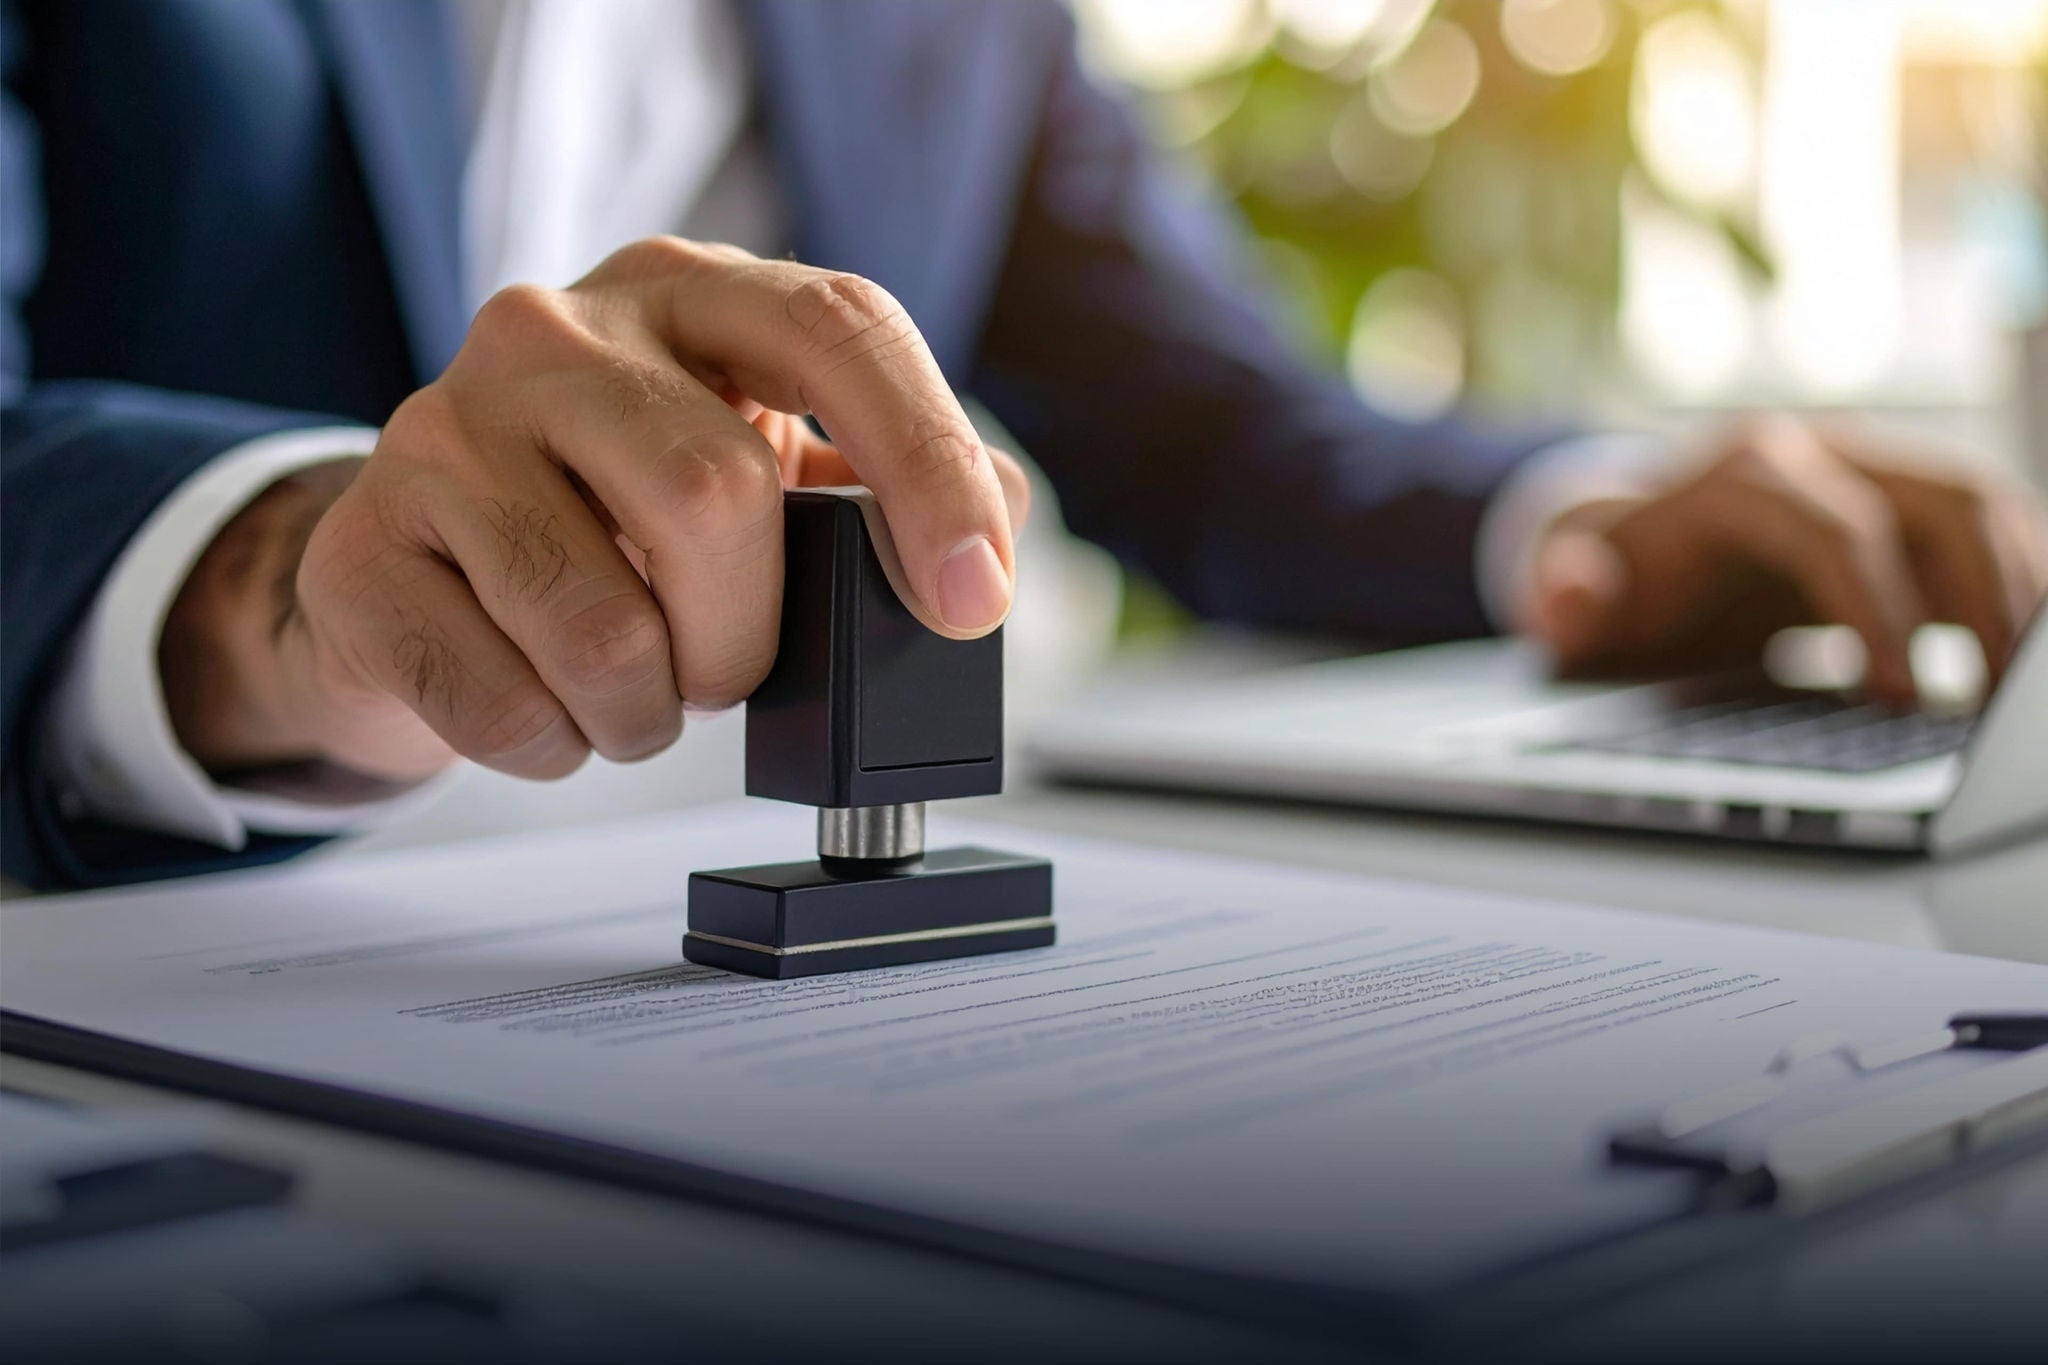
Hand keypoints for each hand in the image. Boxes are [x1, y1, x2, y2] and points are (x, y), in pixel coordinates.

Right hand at [161, 239, 1030, 781]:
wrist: (416, 571)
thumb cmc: (616, 521)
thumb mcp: (765, 471)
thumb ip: (886, 487)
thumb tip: (992, 534)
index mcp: (688, 293)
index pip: (839, 330)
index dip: (925, 466)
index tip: (971, 598)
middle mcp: (556, 332)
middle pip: (713, 498)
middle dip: (748, 637)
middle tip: (724, 668)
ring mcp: (441, 430)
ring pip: (603, 628)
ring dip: (650, 712)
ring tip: (634, 694)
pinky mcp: (364, 547)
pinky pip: (501, 702)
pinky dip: (557, 746)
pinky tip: (547, 705)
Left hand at [1524, 416, 2047, 703]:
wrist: (1632, 539)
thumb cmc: (1615, 579)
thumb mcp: (1572, 596)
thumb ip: (1563, 599)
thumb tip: (1572, 592)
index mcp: (1741, 474)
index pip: (1837, 532)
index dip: (1875, 612)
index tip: (1897, 696)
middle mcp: (1820, 453)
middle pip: (1941, 501)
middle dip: (1984, 596)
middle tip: (1990, 702)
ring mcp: (1872, 469)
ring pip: (1979, 508)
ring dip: (2016, 590)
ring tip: (2021, 688)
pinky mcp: (1905, 504)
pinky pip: (1985, 532)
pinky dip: (2015, 585)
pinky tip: (2020, 658)